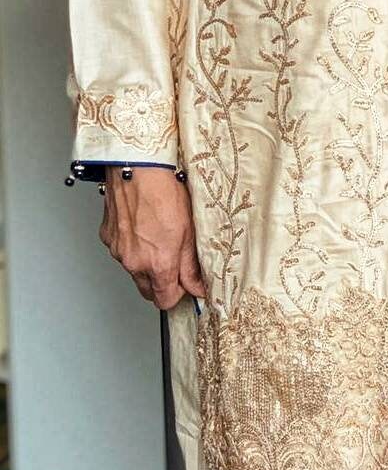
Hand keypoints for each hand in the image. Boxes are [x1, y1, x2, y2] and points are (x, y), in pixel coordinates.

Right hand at [99, 166, 205, 309]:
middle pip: (147, 290)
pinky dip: (132, 246)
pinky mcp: (107, 237)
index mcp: (157, 264)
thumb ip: (191, 266)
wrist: (138, 168)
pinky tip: (142, 228)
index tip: (185, 284)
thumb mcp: (189, 232)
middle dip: (161, 283)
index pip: (165, 300)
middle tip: (174, 264)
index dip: (177, 294)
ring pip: (134, 270)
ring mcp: (117, 250)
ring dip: (146, 263)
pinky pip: (121, 251)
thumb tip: (197, 286)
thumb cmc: (164, 193)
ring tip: (158, 237)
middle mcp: (134, 262)